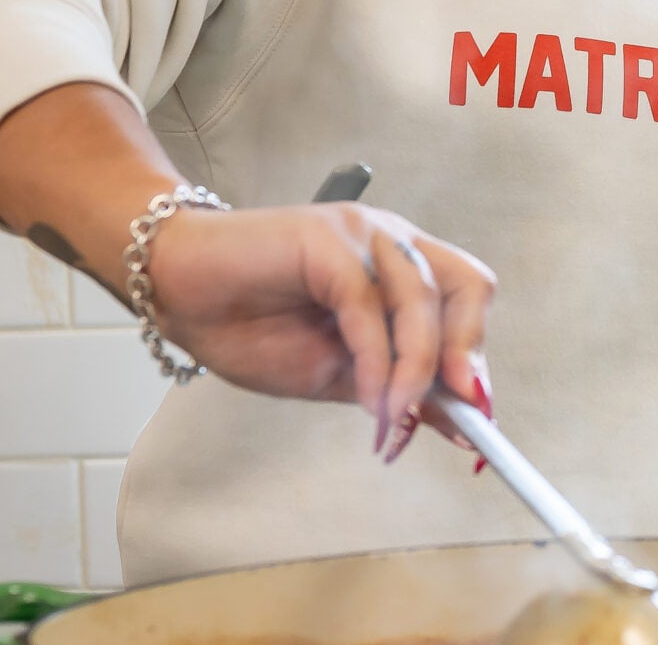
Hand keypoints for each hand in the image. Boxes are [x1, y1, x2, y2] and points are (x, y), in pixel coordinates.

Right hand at [146, 201, 495, 459]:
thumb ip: (395, 387)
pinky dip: (376, 358)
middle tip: (453, 412)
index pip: (468, 296)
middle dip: (464, 352)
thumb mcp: (339, 374)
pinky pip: (367, 302)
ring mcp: (361, 234)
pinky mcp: (326, 239)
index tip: (477, 415)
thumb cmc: (250, 327)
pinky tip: (368, 396)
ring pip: (420, 297)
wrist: (179, 296)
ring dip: (416, 369)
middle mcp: (391, 242)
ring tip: (395, 418)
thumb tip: (456, 422)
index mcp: (402, 267)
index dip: (476, 352)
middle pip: (463, 286)